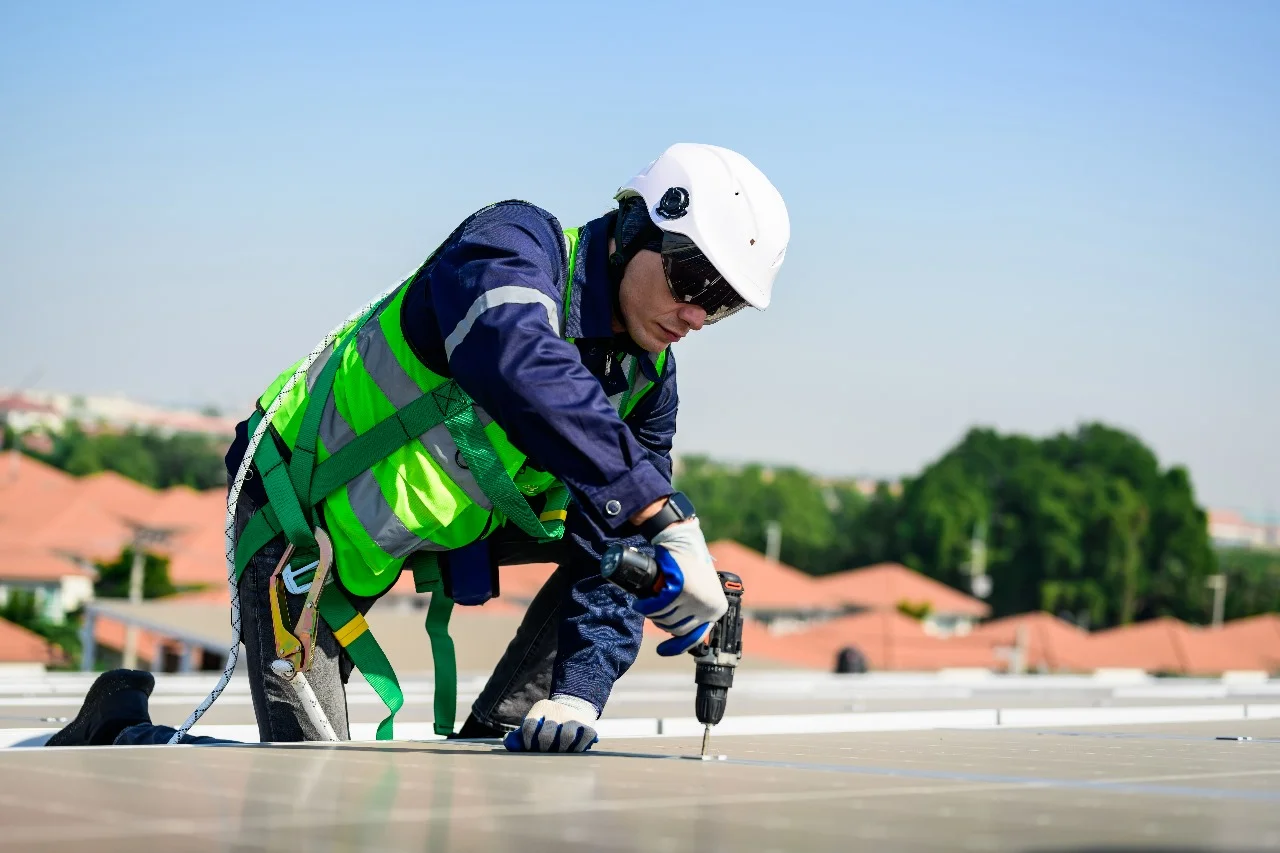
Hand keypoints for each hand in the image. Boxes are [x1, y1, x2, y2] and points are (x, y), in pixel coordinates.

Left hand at [503, 696, 599, 752]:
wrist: (577, 706)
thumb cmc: (551, 721)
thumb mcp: (537, 719)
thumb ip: (522, 732)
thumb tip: (508, 742)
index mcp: (542, 707)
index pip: (529, 726)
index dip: (527, 742)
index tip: (530, 749)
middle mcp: (558, 710)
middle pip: (546, 734)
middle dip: (543, 748)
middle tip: (544, 752)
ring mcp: (574, 717)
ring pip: (566, 736)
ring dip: (560, 750)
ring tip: (558, 752)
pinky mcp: (588, 725)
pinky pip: (582, 741)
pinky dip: (576, 749)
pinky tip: (572, 750)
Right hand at [631, 517, 727, 655]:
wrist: (683, 540)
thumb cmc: (689, 564)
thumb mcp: (702, 590)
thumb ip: (697, 608)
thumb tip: (680, 631)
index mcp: (717, 608)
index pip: (696, 635)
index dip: (678, 646)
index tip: (662, 651)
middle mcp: (710, 606)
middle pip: (678, 629)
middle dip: (662, 623)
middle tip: (652, 613)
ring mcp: (697, 599)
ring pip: (666, 618)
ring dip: (653, 615)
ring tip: (646, 605)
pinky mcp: (682, 590)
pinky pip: (659, 606)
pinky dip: (647, 606)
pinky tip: (641, 604)